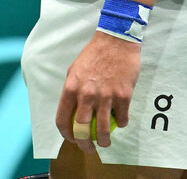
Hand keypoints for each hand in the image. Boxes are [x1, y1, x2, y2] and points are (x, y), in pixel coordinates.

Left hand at [56, 31, 140, 151]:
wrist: (116, 39)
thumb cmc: (94, 53)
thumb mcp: (74, 69)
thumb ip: (72, 90)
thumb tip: (71, 110)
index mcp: (71, 88)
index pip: (62, 120)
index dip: (66, 134)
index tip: (71, 138)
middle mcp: (87, 95)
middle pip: (81, 130)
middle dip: (84, 144)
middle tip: (89, 148)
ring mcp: (106, 96)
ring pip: (103, 130)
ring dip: (104, 141)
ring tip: (106, 143)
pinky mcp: (123, 95)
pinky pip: (122, 118)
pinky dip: (122, 122)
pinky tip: (121, 120)